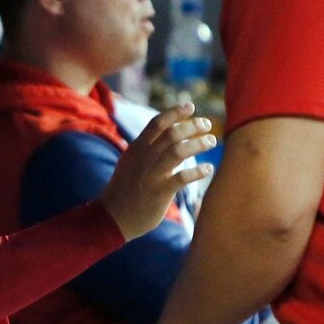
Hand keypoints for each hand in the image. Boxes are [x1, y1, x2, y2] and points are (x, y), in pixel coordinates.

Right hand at [100, 103, 215, 240]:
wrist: (112, 217)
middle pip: (171, 134)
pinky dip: (197, 171)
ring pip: (178, 151)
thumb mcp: (131, 162)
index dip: (175, 112)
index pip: (157, 123)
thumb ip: (147, 148)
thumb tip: (167, 133)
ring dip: (198, 143)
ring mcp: (151, 175)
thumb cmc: (124, 189)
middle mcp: (144, 158)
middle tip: (207, 125)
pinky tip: (208, 168)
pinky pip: (181, 178)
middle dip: (192, 126)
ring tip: (211, 141)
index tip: (190, 106)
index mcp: (136, 149)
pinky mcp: (159, 193)